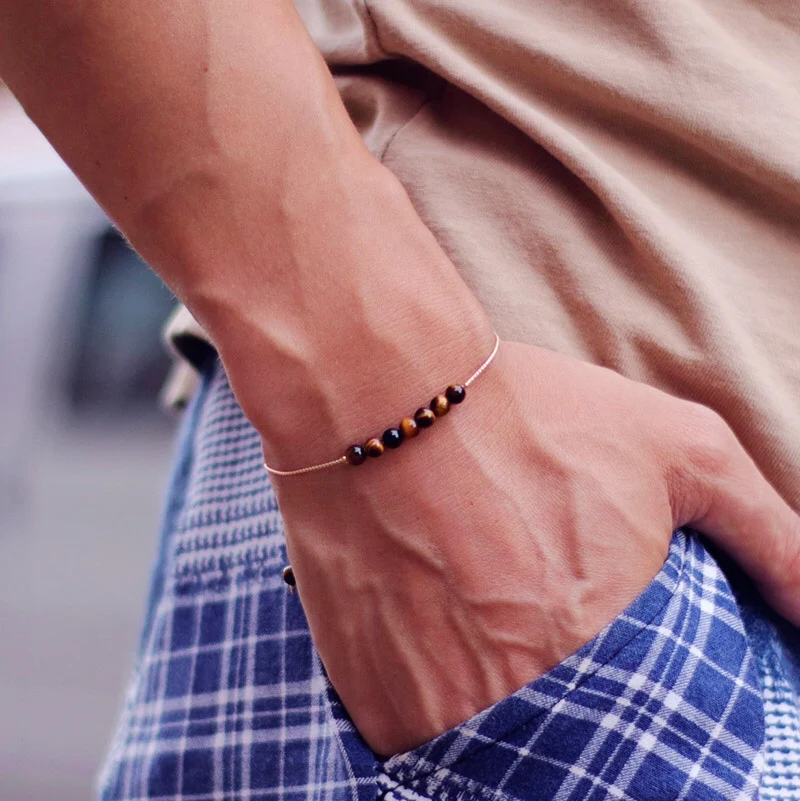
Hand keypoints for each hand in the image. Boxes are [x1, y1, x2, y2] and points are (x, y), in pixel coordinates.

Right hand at [267, 337, 799, 757]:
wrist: (384, 394)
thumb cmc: (533, 414)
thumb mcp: (680, 449)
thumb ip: (771, 540)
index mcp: (599, 653)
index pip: (646, 746)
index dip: (635, 713)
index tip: (610, 673)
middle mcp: (511, 701)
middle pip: (564, 753)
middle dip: (564, 706)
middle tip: (538, 638)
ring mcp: (429, 710)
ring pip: (485, 751)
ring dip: (494, 706)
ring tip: (483, 628)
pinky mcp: (369, 699)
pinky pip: (418, 739)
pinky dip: (436, 701)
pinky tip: (435, 632)